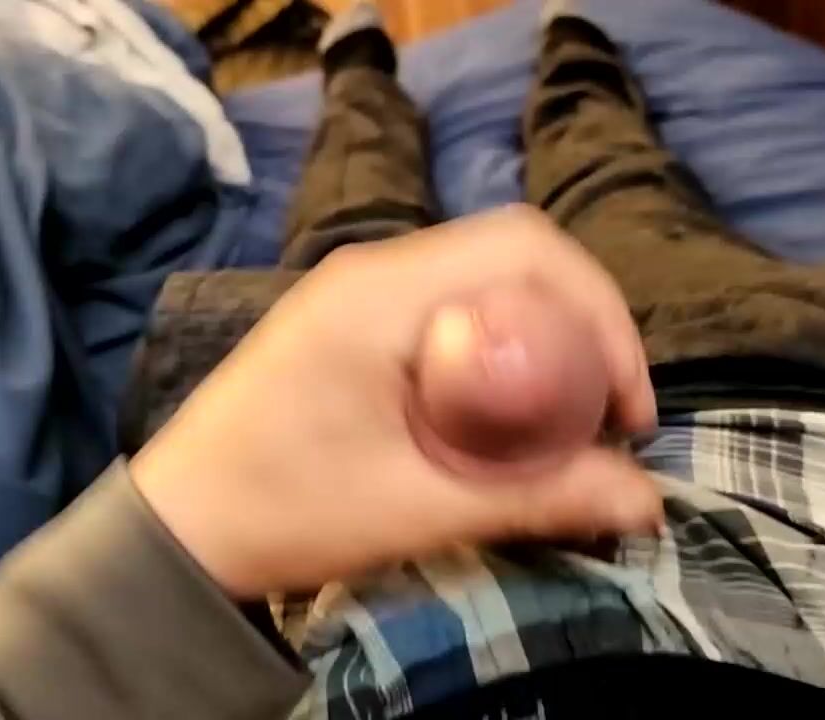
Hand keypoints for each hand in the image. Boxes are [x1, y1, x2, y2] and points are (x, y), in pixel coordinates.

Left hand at [129, 206, 659, 598]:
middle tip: (605, 416)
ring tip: (568, 416)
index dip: (601, 314)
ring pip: (484, 276)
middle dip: (583, 324)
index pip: (526, 248)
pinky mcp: (347, 317)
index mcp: (383, 292)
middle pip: (513, 253)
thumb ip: (536, 499)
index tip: (624, 408)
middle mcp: (371, 268)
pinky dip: (500, 343)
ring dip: (543, 333)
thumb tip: (648, 503)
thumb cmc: (285, 512)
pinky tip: (507, 408)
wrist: (175, 530)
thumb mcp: (418, 510)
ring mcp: (354, 288)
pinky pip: (449, 303)